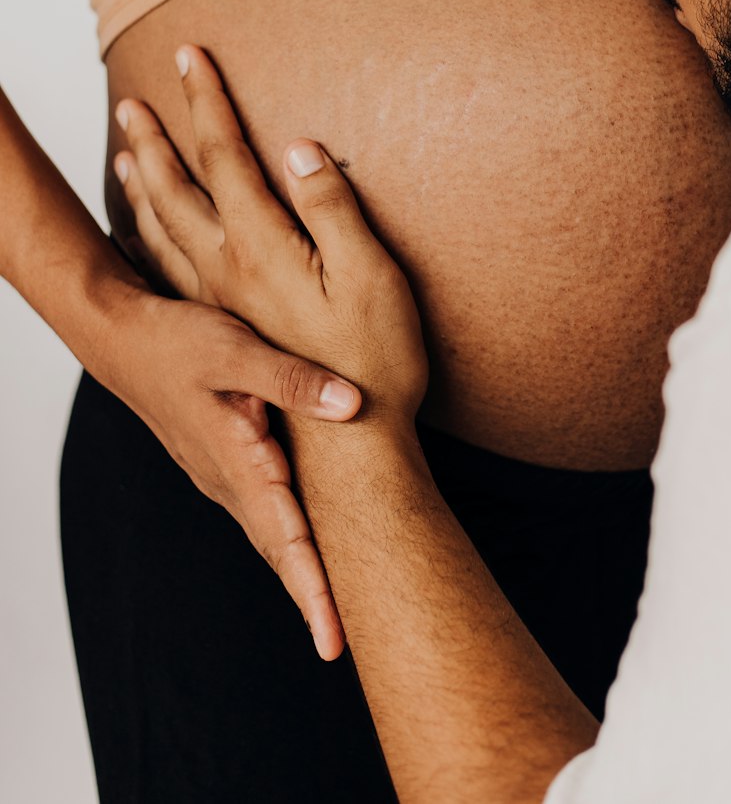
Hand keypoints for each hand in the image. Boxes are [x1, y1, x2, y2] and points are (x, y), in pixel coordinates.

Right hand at [107, 283, 360, 661]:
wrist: (123, 340)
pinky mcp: (227, 461)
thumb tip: (352, 404)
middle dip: (314, 599)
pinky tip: (314, 541)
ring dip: (304, 570)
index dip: (313, 591)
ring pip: (273, 533)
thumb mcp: (237, 350)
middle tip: (346, 646)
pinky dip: (292, 535)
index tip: (333, 642)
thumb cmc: (179, 342)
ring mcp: (226, 476)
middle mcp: (231, 482)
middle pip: (281, 552)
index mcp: (238, 463)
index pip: (285, 541)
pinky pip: (267, 507)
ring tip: (342, 608)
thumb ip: (294, 379)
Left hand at [115, 45, 429, 435]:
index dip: (209, 102)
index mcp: (262, 248)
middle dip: (157, 138)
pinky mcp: (226, 330)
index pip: (226, 158)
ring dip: (142, 185)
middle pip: (178, 191)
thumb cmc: (376, 364)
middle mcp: (229, 271)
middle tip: (132, 101)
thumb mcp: (370, 276)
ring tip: (125, 152)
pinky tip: (143, 233)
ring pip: (163, 231)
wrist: (353, 456)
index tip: (191, 57)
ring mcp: (222, 303)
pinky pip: (168, 270)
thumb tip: (301, 146)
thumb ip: (332, 208)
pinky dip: (147, 239)